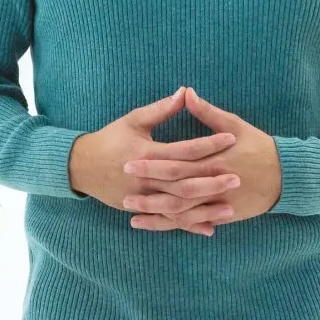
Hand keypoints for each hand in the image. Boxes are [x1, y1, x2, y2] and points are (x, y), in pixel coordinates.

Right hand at [70, 87, 239, 235]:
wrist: (80, 166)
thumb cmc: (110, 139)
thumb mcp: (134, 120)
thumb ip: (162, 109)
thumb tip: (186, 92)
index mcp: (145, 153)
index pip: (183, 150)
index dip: (208, 144)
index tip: (231, 139)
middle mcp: (145, 178)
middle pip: (184, 181)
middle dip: (212, 180)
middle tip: (238, 177)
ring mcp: (142, 196)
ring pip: (179, 205)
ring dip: (205, 208)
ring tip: (230, 207)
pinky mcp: (140, 208)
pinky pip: (168, 219)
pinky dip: (188, 225)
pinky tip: (209, 227)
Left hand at [122, 87, 281, 230]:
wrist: (289, 175)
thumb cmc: (260, 147)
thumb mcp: (236, 125)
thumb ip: (208, 113)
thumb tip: (186, 92)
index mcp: (214, 159)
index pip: (177, 162)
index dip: (152, 163)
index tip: (128, 160)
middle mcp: (215, 183)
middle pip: (176, 190)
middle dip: (148, 192)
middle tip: (123, 191)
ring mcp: (220, 202)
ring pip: (183, 212)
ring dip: (156, 213)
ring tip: (131, 213)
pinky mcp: (224, 214)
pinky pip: (195, 222)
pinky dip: (175, 226)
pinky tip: (155, 225)